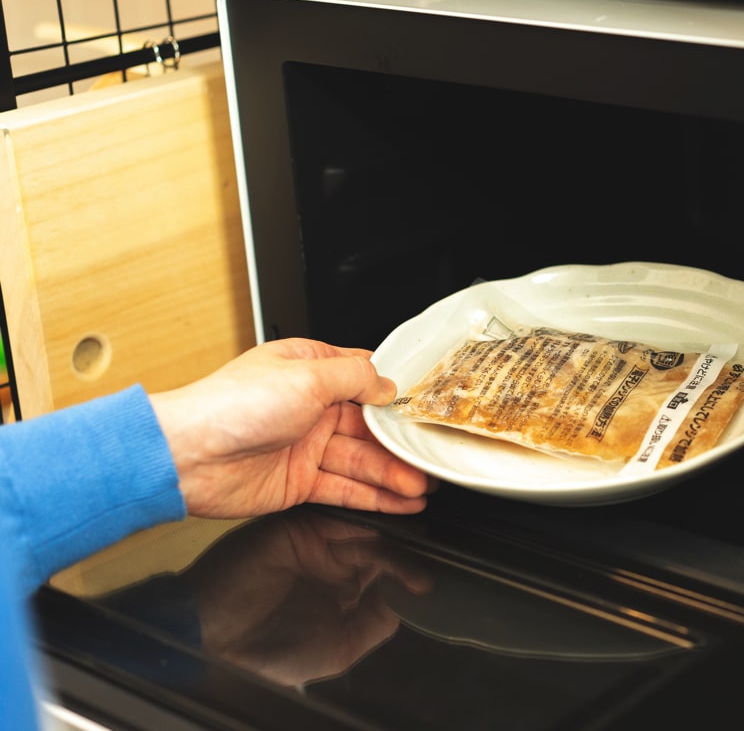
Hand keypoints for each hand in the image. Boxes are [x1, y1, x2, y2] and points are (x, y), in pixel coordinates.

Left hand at [149, 338, 432, 517]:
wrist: (186, 456)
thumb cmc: (231, 406)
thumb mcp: (306, 376)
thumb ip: (355, 379)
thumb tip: (386, 383)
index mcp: (308, 370)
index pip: (364, 379)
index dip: (394, 396)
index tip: (423, 410)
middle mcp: (308, 406)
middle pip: (367, 426)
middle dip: (399, 443)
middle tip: (430, 458)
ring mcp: (304, 445)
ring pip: (360, 461)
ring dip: (393, 474)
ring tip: (423, 485)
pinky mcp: (297, 482)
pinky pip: (344, 489)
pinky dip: (374, 496)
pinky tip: (400, 501)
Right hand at [177, 510, 432, 685]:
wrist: (214, 637)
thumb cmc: (268, 654)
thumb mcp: (339, 649)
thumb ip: (376, 622)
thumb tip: (412, 600)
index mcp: (348, 591)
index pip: (392, 572)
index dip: (415, 572)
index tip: (432, 579)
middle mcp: (338, 564)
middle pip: (386, 546)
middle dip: (411, 550)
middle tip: (429, 560)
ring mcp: (321, 544)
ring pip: (369, 532)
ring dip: (395, 538)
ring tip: (415, 552)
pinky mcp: (303, 528)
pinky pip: (341, 522)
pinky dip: (366, 529)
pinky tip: (386, 539)